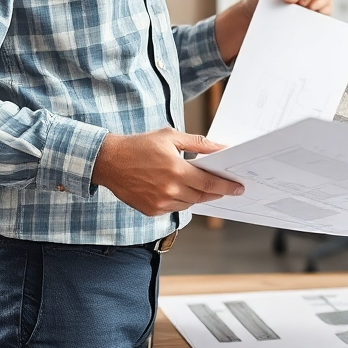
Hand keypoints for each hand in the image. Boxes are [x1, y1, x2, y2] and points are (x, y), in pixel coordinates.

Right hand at [91, 127, 243, 215]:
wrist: (109, 161)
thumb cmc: (139, 146)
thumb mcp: (170, 137)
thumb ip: (198, 144)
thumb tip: (221, 147)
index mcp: (176, 171)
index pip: (210, 183)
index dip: (227, 186)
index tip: (238, 188)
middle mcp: (169, 190)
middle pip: (202, 195)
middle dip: (216, 191)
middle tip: (226, 187)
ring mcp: (159, 203)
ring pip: (189, 204)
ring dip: (198, 195)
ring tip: (201, 185)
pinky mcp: (151, 210)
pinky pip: (174, 208)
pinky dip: (181, 200)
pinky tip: (179, 189)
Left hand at [214, 0, 332, 62]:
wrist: (255, 12)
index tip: (299, 1)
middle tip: (303, 7)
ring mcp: (313, 1)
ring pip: (328, 0)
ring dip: (320, 7)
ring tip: (306, 14)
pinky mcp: (314, 15)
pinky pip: (326, 14)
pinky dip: (321, 17)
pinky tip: (309, 21)